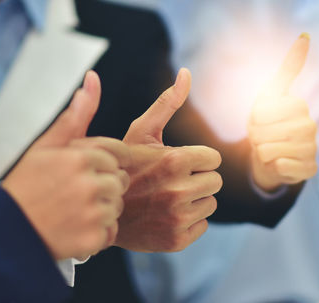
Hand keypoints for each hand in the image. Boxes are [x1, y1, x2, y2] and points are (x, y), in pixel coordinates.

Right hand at [2, 71, 127, 259]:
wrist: (9, 233)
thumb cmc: (27, 186)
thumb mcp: (46, 146)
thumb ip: (75, 116)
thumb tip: (93, 80)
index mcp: (80, 156)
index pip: (119, 154)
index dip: (107, 162)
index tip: (90, 170)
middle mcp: (89, 182)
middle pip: (122, 180)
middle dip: (106, 184)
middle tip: (78, 193)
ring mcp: (93, 211)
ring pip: (119, 205)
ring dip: (104, 209)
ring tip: (76, 210)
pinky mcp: (94, 237)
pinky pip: (113, 231)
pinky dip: (99, 232)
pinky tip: (77, 227)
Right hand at [118, 68, 221, 251]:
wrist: (102, 209)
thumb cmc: (126, 165)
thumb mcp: (142, 132)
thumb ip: (168, 103)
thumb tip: (186, 72)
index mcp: (174, 160)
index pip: (214, 159)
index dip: (196, 159)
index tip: (177, 162)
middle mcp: (178, 190)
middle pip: (216, 181)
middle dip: (198, 178)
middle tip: (172, 180)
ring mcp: (178, 217)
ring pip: (211, 203)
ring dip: (194, 199)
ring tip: (167, 197)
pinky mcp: (177, 240)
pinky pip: (203, 225)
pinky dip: (189, 221)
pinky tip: (167, 215)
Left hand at [248, 34, 317, 191]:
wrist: (269, 154)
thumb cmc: (267, 122)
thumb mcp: (270, 94)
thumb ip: (288, 68)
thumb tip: (305, 36)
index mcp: (299, 106)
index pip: (261, 113)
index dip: (253, 119)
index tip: (260, 120)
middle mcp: (310, 126)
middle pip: (263, 133)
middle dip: (255, 137)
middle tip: (263, 137)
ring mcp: (312, 148)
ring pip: (271, 151)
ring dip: (262, 152)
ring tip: (270, 149)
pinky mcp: (309, 169)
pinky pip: (283, 167)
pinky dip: (274, 167)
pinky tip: (279, 163)